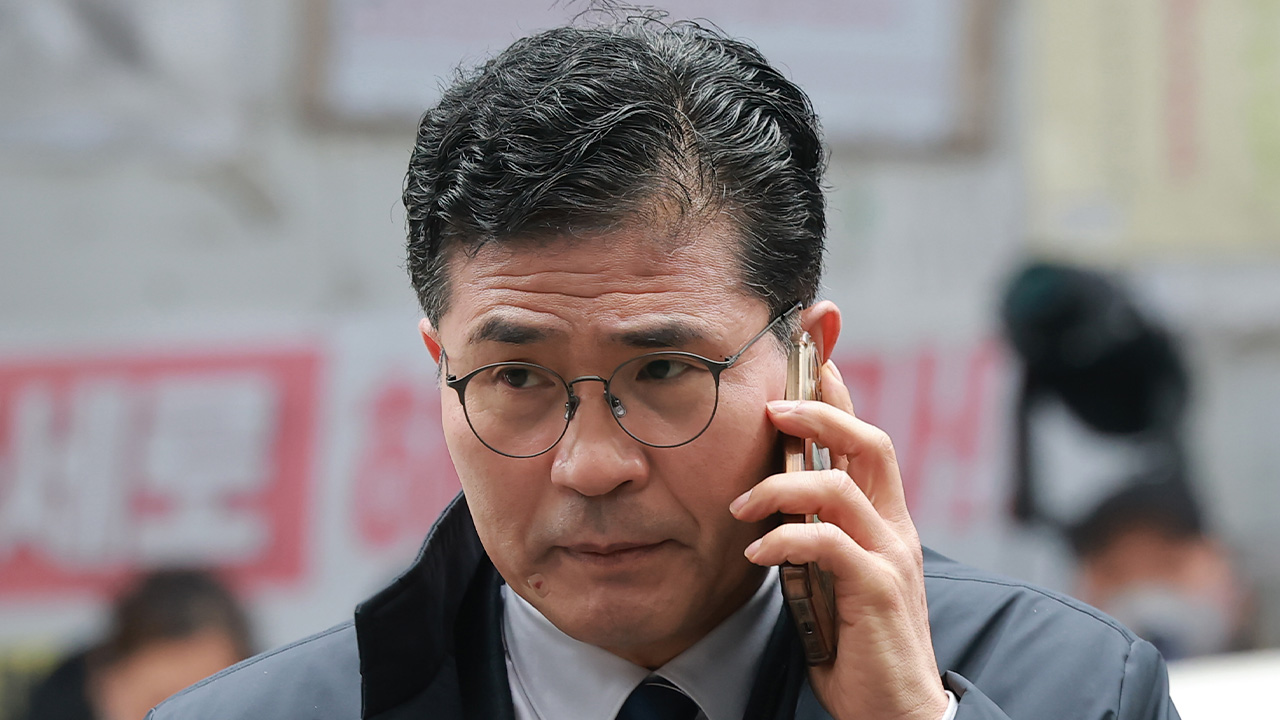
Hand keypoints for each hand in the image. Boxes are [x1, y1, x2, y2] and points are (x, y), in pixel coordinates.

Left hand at [730, 361, 948, 719]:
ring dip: (782, 484)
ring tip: (740, 505)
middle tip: (769, 406)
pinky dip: (786, 537)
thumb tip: (774, 496)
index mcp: (885, 519)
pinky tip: (755, 550)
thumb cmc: (858, 643)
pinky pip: (829, 543)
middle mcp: (895, 528)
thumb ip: (815, 532)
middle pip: (868, 442)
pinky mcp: (877, 592)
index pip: (864, 437)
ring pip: (842, 486)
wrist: (896, 711)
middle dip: (819, 411)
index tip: (808, 348)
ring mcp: (890, 557)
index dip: (838, 390)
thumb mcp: (831, 575)